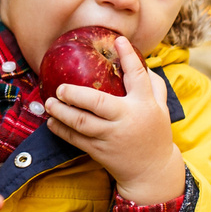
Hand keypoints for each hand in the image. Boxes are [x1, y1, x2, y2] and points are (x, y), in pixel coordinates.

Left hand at [44, 36, 184, 204]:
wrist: (152, 171)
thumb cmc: (155, 133)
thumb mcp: (162, 108)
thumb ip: (154, 85)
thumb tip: (139, 61)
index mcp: (145, 105)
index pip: (137, 76)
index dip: (128, 57)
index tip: (118, 40)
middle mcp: (127, 119)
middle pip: (97, 103)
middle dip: (75, 94)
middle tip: (60, 88)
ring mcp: (112, 137)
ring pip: (82, 123)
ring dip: (62, 113)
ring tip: (49, 103)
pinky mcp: (100, 152)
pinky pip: (76, 139)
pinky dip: (61, 130)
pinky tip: (51, 122)